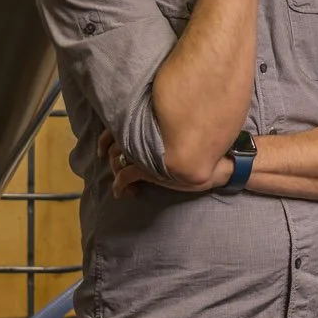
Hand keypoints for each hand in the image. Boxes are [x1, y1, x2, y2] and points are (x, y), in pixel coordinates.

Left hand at [98, 131, 229, 197]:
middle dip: (111, 158)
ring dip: (116, 174)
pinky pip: (124, 177)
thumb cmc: (199, 148)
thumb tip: (144, 135)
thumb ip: (160, 130)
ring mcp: (145, 153)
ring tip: (123, 184)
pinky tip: (122, 193)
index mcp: (149, 124)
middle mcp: (144, 135)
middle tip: (112, 167)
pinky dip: (119, 186)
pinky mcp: (148, 170)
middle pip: (115, 147)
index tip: (102, 149)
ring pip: (117, 162)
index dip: (105, 139)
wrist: (215, 164)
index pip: (117, 128)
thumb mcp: (177, 134)